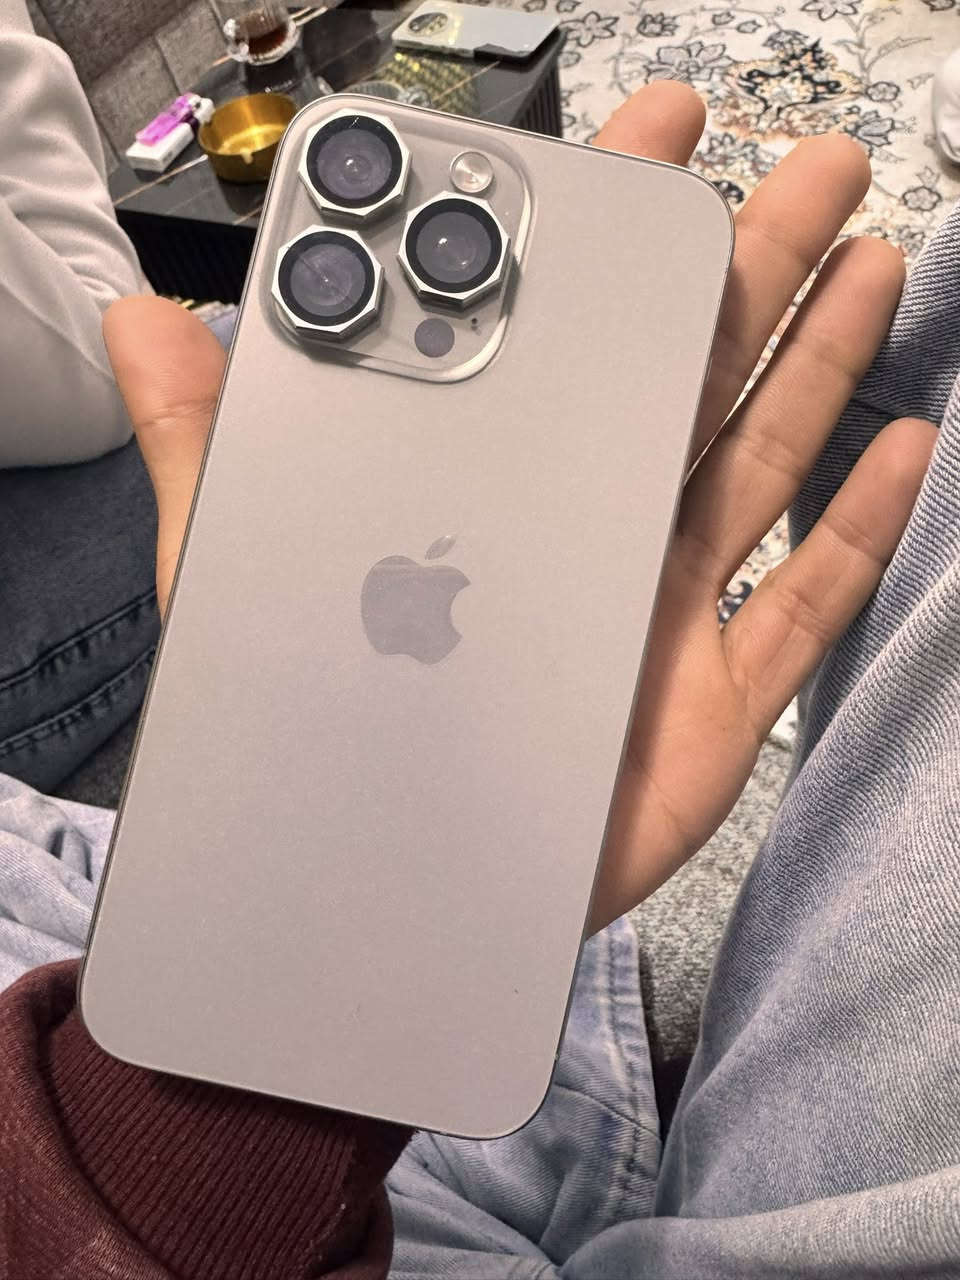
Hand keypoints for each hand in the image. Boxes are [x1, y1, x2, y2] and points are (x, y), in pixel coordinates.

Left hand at [104, 83, 935, 932]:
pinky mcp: (713, 706)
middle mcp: (591, 534)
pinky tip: (896, 445)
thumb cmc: (315, 732)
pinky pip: (802, 605)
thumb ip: (207, 443)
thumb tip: (139, 320)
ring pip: (760, 463)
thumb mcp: (238, 572)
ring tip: (865, 255)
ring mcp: (663, 615)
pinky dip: (856, 528)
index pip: (568, 339)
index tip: (655, 145)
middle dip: (755, 263)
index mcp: (500, 491)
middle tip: (811, 163)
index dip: (616, 238)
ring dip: (818, 360)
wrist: (384, 890)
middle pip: (690, 379)